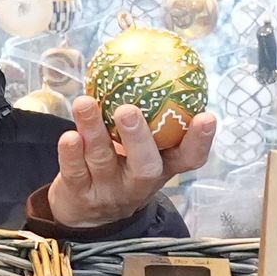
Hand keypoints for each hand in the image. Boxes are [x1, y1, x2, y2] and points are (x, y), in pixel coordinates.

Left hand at [43, 97, 215, 228]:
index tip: (207, 116)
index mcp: (161, 168)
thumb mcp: (143, 150)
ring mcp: (109, 191)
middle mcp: (138, 184)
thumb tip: (155, 62)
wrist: (86, 213)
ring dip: (93, 130)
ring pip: (103, 161)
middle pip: (146, 166)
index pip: (189, 159)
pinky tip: (69, 135)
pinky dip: (71, 153)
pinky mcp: (80, 196)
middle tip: (128, 110)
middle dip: (138, 138)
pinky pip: (75, 172)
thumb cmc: (121, 167)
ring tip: (85, 103)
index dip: (200, 141)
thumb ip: (151, 118)